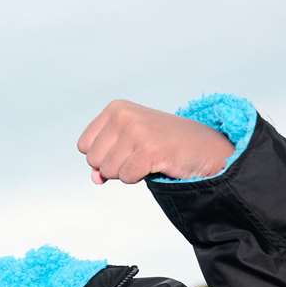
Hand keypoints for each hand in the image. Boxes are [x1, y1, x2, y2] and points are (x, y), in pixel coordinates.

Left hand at [76, 99, 234, 184]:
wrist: (202, 147)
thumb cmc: (163, 145)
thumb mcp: (127, 145)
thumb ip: (104, 159)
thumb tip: (95, 178)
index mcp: (115, 109)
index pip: (84, 146)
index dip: (102, 155)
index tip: (125, 149)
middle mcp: (123, 116)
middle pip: (93, 160)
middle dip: (113, 166)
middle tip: (138, 155)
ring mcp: (136, 131)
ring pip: (108, 171)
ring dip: (127, 172)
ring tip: (147, 158)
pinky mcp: (149, 150)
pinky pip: (126, 177)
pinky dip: (138, 178)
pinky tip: (154, 164)